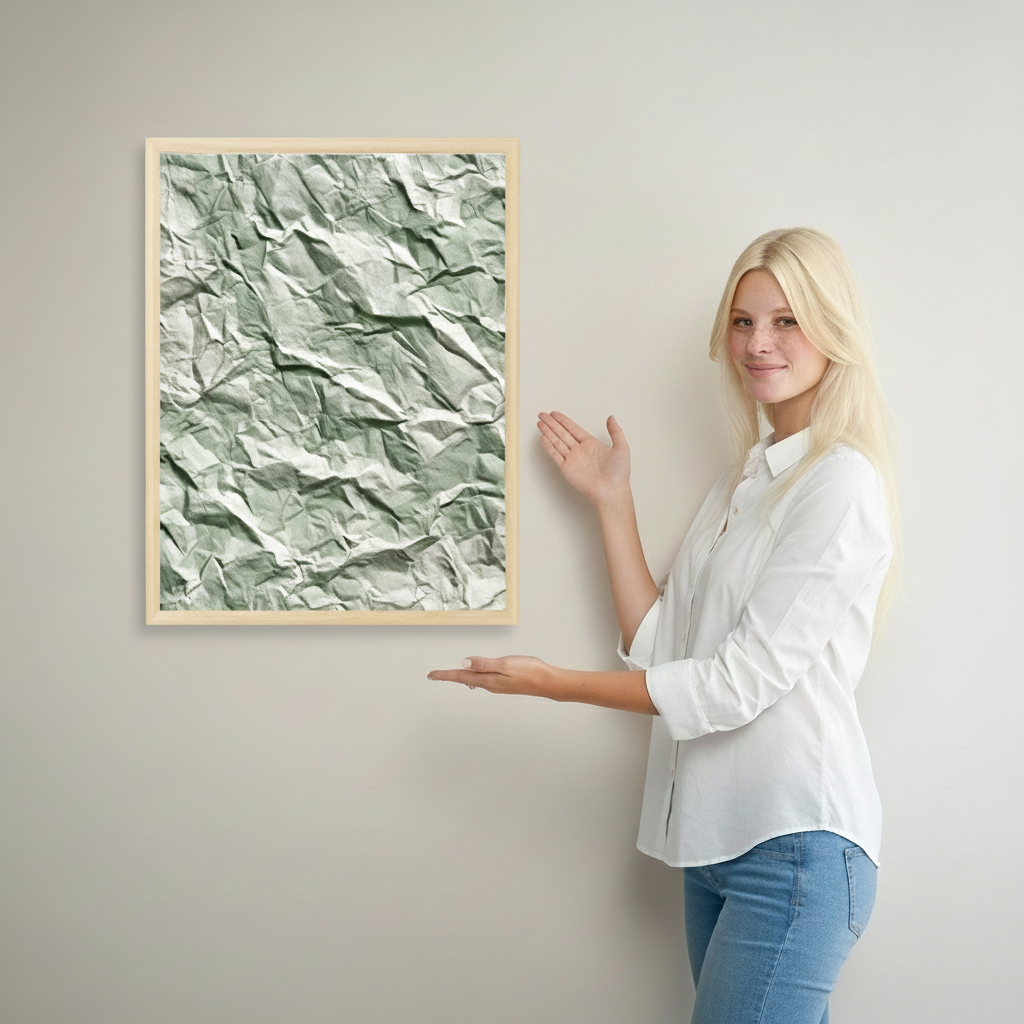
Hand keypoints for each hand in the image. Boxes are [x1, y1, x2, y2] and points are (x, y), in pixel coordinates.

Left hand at [427, 655, 555, 697]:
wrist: (548, 682)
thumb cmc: (530, 671)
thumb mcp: (505, 664)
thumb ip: (484, 664)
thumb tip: (464, 663)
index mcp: (488, 680)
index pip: (461, 677)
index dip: (445, 675)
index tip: (431, 675)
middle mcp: (491, 684)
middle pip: (464, 680)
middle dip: (449, 677)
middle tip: (435, 675)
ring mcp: (498, 685)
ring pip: (473, 681)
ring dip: (460, 678)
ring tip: (449, 676)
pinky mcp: (505, 683)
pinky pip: (483, 681)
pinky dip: (473, 678)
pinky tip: (475, 679)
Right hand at [537, 411, 630, 505]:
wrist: (612, 490)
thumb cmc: (619, 473)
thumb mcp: (622, 447)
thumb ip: (615, 431)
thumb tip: (611, 417)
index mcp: (591, 443)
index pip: (573, 428)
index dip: (563, 421)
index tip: (554, 414)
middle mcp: (580, 450)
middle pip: (562, 433)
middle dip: (552, 424)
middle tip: (542, 415)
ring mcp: (573, 459)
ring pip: (557, 442)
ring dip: (548, 432)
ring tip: (539, 423)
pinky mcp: (567, 469)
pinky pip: (556, 455)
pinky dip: (549, 447)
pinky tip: (543, 438)